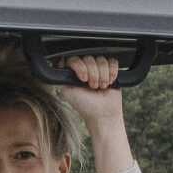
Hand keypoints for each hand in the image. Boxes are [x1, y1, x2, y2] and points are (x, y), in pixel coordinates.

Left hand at [54, 53, 132, 172]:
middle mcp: (84, 68)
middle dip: (93, 74)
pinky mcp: (110, 69)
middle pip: (89, 57)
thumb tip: (60, 61)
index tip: (82, 79)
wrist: (103, 114)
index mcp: (72, 72)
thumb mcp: (68, 90)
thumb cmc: (84, 105)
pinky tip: (110, 82)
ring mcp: (97, 68)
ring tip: (101, 87)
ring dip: (102, 75)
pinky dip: (112, 72)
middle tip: (93, 87)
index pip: (73, 58)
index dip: (79, 66)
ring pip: (101, 59)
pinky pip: (112, 61)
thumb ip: (63, 76)